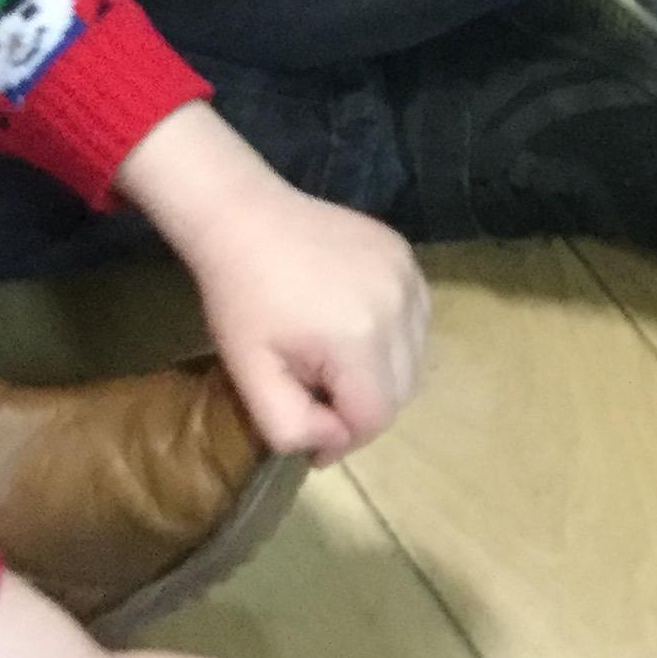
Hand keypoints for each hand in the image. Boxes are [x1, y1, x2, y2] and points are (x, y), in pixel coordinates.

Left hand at [115, 102, 429, 458]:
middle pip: (402, 391)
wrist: (244, 217)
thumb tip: (333, 440)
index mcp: (360, 339)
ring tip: (336, 362)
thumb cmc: (240, 300)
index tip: (313, 436)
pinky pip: (416, 317)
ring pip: (415, 355)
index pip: (377, 418)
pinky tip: (354, 326)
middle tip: (320, 397)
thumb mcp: (249, 377)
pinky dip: (394, 336)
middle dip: (363, 407)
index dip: (345, 438)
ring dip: (382, 373)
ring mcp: (408, 275)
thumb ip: (292, 427)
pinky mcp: (407, 255)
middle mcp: (398, 306)